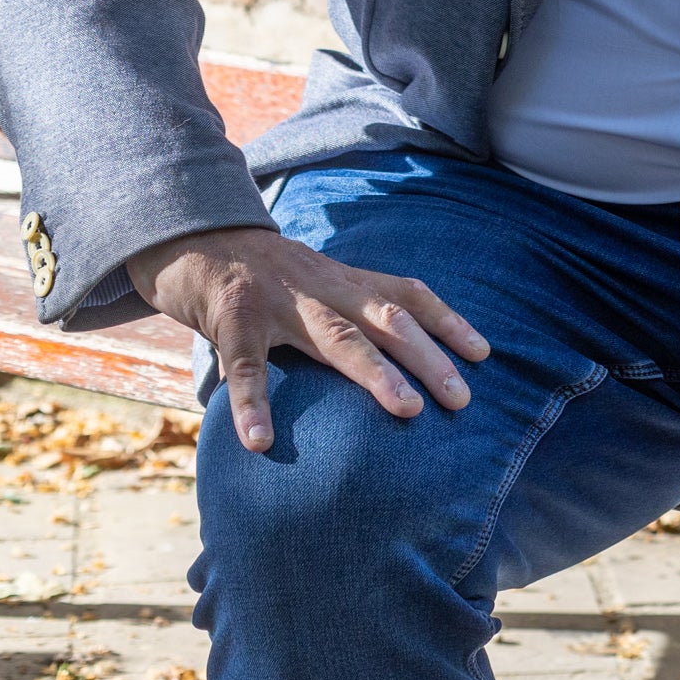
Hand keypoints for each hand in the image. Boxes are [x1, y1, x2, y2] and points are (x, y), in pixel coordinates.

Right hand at [128, 225, 490, 453]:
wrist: (197, 238)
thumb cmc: (265, 275)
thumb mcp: (316, 284)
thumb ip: (347, 312)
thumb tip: (392, 355)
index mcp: (345, 281)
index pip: (409, 295)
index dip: (448, 321)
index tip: (483, 353)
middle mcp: (323, 287)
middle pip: (388, 320)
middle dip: (429, 357)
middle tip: (462, 398)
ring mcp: (280, 300)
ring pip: (336, 338)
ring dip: (376, 374)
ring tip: (408, 410)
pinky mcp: (233, 317)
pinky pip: (244, 365)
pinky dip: (252, 403)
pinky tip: (259, 441)